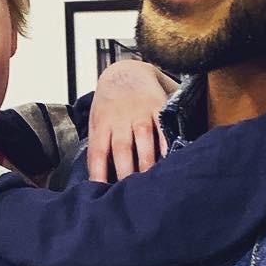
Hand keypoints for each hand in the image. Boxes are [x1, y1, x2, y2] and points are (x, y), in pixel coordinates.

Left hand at [87, 59, 172, 181]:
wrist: (126, 72)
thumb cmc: (109, 104)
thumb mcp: (96, 122)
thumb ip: (98, 146)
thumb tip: (97, 178)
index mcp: (102, 125)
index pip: (98, 152)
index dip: (99, 172)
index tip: (101, 191)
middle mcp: (120, 120)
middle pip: (122, 149)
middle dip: (126, 172)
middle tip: (130, 193)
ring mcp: (140, 114)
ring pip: (144, 141)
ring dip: (147, 163)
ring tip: (150, 182)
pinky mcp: (158, 108)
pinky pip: (163, 128)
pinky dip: (166, 144)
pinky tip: (169, 159)